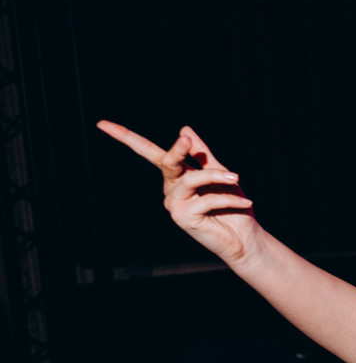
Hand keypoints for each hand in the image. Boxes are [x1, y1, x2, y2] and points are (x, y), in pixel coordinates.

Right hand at [96, 121, 257, 263]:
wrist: (246, 238)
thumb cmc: (235, 208)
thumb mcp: (221, 176)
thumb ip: (203, 155)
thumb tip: (184, 130)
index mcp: (177, 177)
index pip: (150, 153)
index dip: (126, 138)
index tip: (102, 124)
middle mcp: (171, 190)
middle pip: (167, 162)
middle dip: (177, 150)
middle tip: (186, 140)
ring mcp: (174, 205)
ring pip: (191, 179)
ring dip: (216, 176)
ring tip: (236, 178)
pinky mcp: (183, 218)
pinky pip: (205, 199)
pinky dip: (228, 198)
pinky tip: (245, 203)